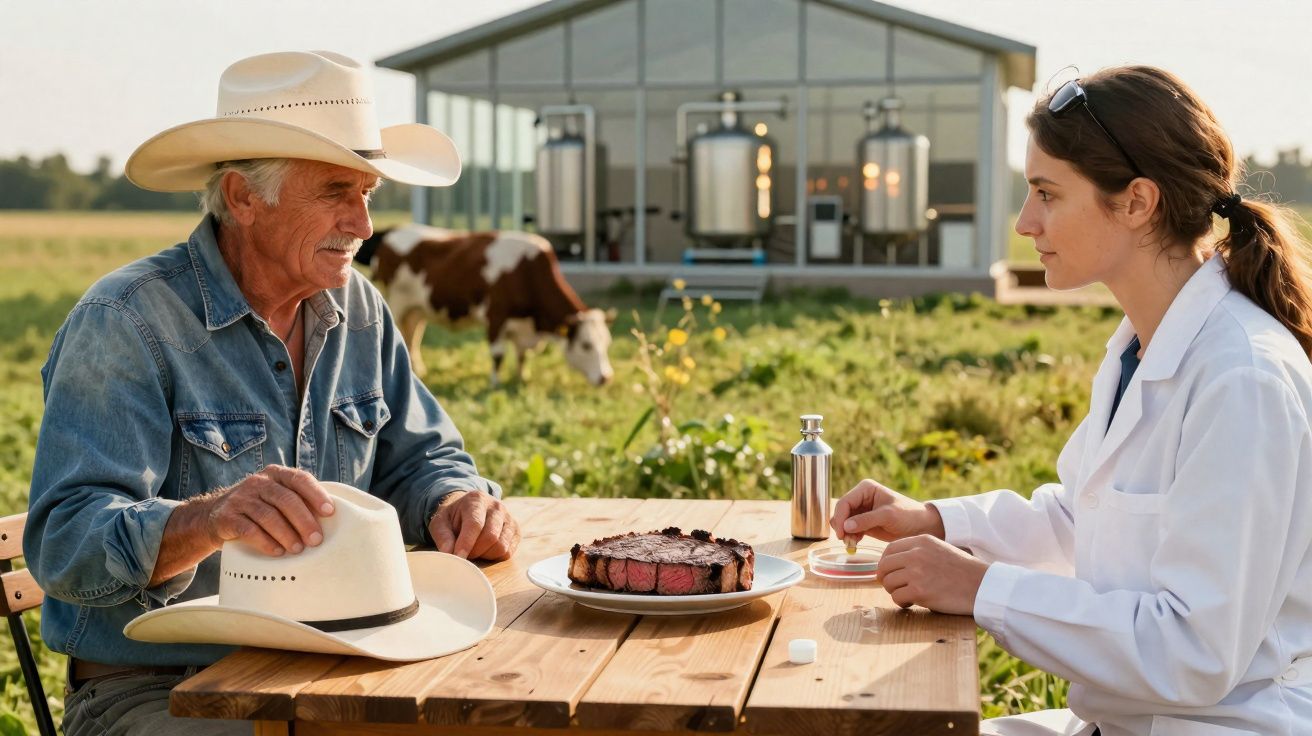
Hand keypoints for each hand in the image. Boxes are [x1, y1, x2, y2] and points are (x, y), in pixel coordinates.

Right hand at [203, 465, 334, 556]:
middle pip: (285, 499)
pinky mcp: (226, 517)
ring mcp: (240, 499)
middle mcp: (257, 482)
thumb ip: (298, 500)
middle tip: (316, 540)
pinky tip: (277, 552)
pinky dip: (266, 542)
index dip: (316, 494)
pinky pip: (248, 530)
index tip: (330, 512)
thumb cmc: (258, 509)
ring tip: (298, 549)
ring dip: (286, 534)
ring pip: (268, 515)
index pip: (299, 479)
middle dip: (304, 521)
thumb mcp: (275, 497)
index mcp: (275, 474)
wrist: (213, 516)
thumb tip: (331, 519)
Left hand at [429, 491, 519, 560]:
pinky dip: (494, 556)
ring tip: (474, 549)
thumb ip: (443, 536)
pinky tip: (484, 550)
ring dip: (485, 555)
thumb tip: (449, 553)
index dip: (466, 543)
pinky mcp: (515, 531)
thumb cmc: (453, 517)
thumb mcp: (440, 522)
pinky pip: (508, 552)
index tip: (458, 557)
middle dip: (475, 551)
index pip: (475, 524)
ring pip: (501, 546)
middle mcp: (497, 506)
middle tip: (463, 553)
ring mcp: (509, 518)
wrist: (469, 509)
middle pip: (491, 537)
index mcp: (476, 500)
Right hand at [830, 479, 945, 544]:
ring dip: (845, 533)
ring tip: (852, 544)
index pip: (845, 502)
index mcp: (866, 489)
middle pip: (841, 512)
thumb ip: (866, 520)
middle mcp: (861, 497)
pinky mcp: (863, 522)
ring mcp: (861, 510)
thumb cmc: (908, 515)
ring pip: (843, 522)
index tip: (841, 534)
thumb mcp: (888, 516)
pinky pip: (849, 529)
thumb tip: (845, 527)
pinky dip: (850, 536)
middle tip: (847, 542)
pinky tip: (856, 543)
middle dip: (841, 527)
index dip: (840, 518)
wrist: (921, 526)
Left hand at [876, 534, 987, 614]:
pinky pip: (897, 597)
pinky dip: (902, 603)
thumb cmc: (962, 571)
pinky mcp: (919, 591)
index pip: (889, 550)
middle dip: (886, 579)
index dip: (885, 563)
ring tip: (908, 595)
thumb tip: (893, 562)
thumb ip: (917, 551)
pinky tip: (912, 603)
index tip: (888, 573)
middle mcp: (916, 554)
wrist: (981, 586)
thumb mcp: (939, 549)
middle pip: (884, 566)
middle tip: (895, 587)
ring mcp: (916, 572)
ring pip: (888, 583)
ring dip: (895, 592)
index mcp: (921, 541)